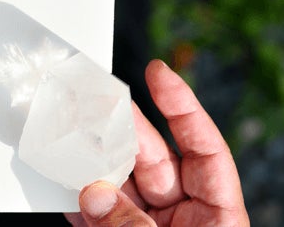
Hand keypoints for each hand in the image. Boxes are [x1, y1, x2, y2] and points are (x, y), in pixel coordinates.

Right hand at [66, 59, 249, 226]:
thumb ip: (133, 226)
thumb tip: (94, 194)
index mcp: (216, 215)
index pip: (204, 147)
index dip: (182, 106)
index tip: (158, 72)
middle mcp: (184, 216)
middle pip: (152, 159)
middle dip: (123, 130)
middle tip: (95, 102)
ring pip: (120, 184)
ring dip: (94, 167)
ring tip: (72, 145)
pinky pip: (98, 216)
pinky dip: (80, 204)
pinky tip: (67, 191)